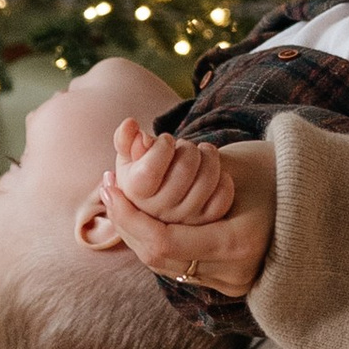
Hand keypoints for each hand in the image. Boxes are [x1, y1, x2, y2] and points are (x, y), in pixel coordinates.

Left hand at [100, 129, 274, 304]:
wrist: (321, 199)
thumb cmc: (279, 170)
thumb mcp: (231, 164)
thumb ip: (180, 165)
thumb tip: (127, 143)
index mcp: (237, 244)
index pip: (162, 242)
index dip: (128, 216)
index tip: (109, 183)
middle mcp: (233, 273)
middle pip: (157, 259)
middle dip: (127, 223)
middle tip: (107, 186)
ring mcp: (232, 283)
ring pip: (165, 266)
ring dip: (138, 234)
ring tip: (121, 198)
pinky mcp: (230, 284)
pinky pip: (183, 266)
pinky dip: (160, 241)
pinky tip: (146, 216)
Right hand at [104, 113, 237, 233]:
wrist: (160, 198)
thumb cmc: (143, 170)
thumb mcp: (129, 156)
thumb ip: (125, 139)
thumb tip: (130, 125)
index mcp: (135, 194)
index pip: (149, 170)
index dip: (162, 146)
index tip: (165, 140)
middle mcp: (157, 212)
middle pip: (183, 170)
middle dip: (188, 148)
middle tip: (185, 146)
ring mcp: (183, 220)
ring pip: (206, 181)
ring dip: (209, 157)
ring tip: (202, 151)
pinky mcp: (205, 222)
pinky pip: (222, 198)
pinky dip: (223, 179)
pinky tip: (214, 171)